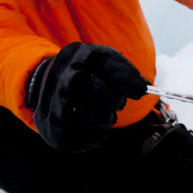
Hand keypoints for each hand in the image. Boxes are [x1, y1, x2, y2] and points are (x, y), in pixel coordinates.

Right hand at [26, 42, 147, 151]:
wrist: (47, 86)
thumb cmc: (85, 76)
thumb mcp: (101, 63)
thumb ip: (123, 72)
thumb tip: (145, 87)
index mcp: (78, 54)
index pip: (106, 61)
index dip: (127, 78)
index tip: (140, 90)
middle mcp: (61, 75)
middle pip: (89, 85)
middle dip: (111, 97)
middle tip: (119, 103)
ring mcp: (53, 101)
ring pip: (83, 115)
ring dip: (104, 119)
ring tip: (107, 116)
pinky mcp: (52, 127)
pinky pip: (77, 138)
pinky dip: (94, 137)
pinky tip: (95, 130)